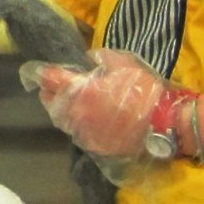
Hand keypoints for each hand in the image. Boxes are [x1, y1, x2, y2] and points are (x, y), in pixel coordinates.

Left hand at [30, 51, 188, 163]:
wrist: (163, 125)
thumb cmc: (144, 91)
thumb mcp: (126, 65)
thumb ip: (103, 59)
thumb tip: (90, 58)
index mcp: (83, 91)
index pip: (52, 81)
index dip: (44, 74)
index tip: (40, 71)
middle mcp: (78, 113)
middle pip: (51, 103)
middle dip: (48, 93)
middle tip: (49, 87)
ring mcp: (84, 132)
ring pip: (62, 120)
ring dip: (60, 109)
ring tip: (64, 102)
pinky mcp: (94, 145)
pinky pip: (76, 132)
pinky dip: (74, 123)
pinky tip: (81, 117)